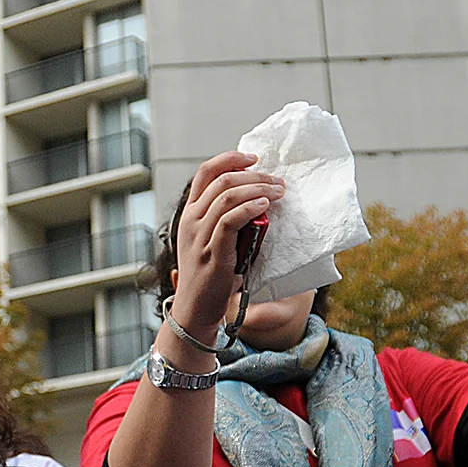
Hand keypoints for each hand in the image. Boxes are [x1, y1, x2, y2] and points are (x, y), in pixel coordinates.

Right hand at [167, 152, 283, 340]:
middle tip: (277, 181)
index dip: (230, 159)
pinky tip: (264, 206)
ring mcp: (199, 235)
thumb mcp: (210, 239)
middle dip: (254, 175)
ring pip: (227, 195)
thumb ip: (225, 218)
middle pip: (222, 180)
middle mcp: (190, 220)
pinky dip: (249, 208)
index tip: (253, 158)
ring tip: (278, 191)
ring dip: (258, 188)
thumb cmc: (210, 275)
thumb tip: (256, 197)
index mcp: (189, 213)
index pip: (205, 172)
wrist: (196, 308)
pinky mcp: (212, 252)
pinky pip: (230, 220)